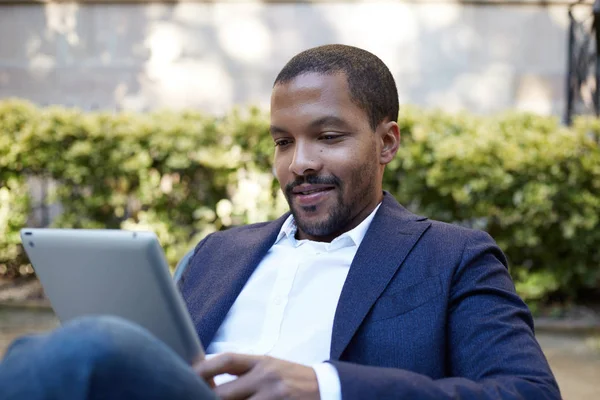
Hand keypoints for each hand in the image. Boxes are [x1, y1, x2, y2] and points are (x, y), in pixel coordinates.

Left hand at [193, 353, 319, 399]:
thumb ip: (243, 371)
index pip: (226, 360)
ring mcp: (274, 397)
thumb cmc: (291, 378)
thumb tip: (208, 379)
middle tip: (194, 398)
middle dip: (207, 399)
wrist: (326, 389)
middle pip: (224, 393)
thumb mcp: (269, 366)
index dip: (203, 368)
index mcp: (262, 361)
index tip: (188, 375)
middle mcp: (266, 377)